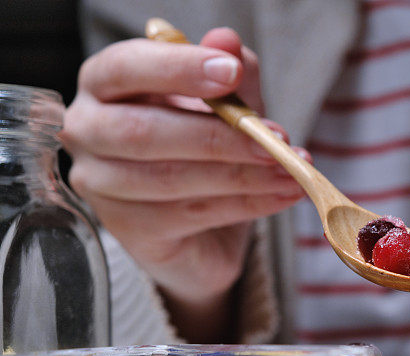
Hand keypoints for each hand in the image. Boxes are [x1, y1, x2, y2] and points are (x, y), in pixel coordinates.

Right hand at [62, 28, 307, 340]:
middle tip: (277, 138)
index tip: (231, 72)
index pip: (125, 68)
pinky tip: (283, 195)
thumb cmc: (203, 149)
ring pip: (171, 178)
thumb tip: (226, 40)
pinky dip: (247, 204)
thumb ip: (227, 72)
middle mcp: (87, 132)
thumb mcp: (225, 104)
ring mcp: (101, 185)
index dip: (178, 69)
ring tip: (291, 171)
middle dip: (220, 136)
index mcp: (104, 84)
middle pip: (143, 132)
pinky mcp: (129, 229)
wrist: (201, 226)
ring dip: (243, 175)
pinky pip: (191, 214)